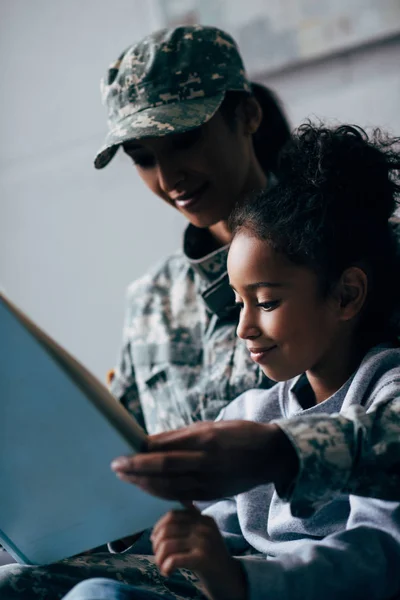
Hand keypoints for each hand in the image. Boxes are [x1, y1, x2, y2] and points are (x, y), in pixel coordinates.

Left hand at [111, 420, 297, 500]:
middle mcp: (206, 461)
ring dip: (145, 485)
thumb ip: (180, 436)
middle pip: (163, 470)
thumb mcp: (211, 426)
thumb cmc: (239, 434)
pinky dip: (163, 493)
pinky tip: (149, 489)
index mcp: (205, 439)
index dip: (140, 455)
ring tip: (128, 480)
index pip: (164, 450)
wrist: (271, 455)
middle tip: (116, 468)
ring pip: (170, 487)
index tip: (121, 454)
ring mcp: (210, 480)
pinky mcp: (213, 493)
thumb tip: (150, 441)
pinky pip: (182, 495)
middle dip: (137, 471)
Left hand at [152, 507, 246, 599]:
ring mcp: (204, 541)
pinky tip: (167, 572)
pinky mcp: (203, 558)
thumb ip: (188, 525)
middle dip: (157, 544)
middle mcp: (204, 526)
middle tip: (159, 557)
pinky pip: (174, 559)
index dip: (158, 527)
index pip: (173, 515)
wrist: (230, 579)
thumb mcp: (203, 535)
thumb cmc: (211, 558)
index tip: (155, 540)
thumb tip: (161, 524)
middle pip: (168, 530)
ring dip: (159, 558)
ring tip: (162, 566)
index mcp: (203, 518)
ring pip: (168, 545)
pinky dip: (165, 566)